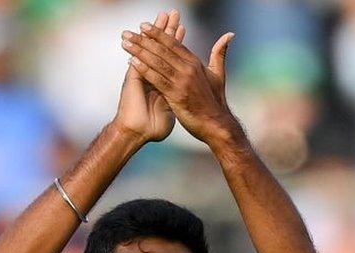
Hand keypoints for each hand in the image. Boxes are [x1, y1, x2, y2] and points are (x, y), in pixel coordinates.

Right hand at [112, 10, 186, 143]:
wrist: (137, 134)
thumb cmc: (152, 127)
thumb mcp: (171, 112)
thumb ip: (176, 101)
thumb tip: (184, 98)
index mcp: (162, 80)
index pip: (171, 56)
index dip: (176, 41)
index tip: (182, 27)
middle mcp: (152, 74)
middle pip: (161, 47)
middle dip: (167, 29)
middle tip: (172, 12)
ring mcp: (143, 73)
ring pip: (151, 47)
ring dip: (157, 31)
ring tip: (163, 14)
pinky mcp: (134, 77)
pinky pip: (141, 55)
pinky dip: (145, 43)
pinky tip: (145, 31)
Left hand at [122, 19, 236, 144]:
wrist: (216, 124)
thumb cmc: (215, 101)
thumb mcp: (218, 74)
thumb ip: (219, 53)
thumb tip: (229, 35)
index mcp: (195, 63)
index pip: (173, 44)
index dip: (157, 34)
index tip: (143, 26)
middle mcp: (188, 69)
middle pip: (162, 50)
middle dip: (142, 40)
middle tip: (127, 33)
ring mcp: (182, 82)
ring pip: (157, 62)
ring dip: (139, 51)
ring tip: (125, 44)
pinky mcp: (176, 95)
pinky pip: (157, 79)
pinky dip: (144, 70)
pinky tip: (132, 63)